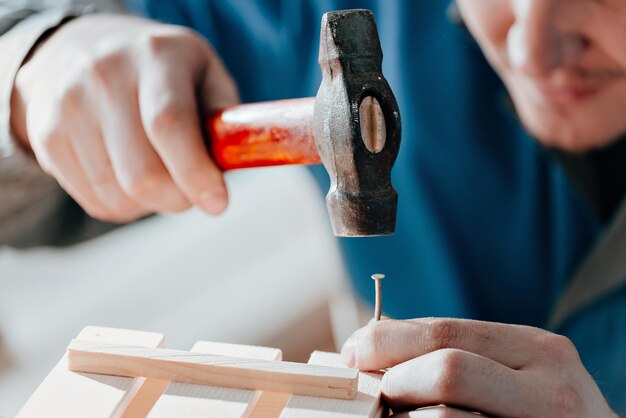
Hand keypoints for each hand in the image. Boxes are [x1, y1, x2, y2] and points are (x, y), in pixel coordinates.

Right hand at [10, 14, 238, 221]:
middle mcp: (104, 75)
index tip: (217, 204)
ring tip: (161, 178)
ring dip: (150, 204)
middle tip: (192, 193)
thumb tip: (228, 168)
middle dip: (178, 199)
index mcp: (155, 56)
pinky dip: (123, 205)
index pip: (169, 124)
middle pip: (141, 173)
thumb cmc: (162, 71)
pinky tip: (130, 177)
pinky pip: (94, 200)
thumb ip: (225, 120)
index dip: (194, 173)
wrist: (82, 47)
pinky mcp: (47, 137)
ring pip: (117, 196)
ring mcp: (68, 107)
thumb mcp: (204, 74)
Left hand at [341, 318, 617, 416]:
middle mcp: (550, 387)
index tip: (352, 351)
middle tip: (369, 389)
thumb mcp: (519, 375)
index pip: (444, 331)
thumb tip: (377, 338)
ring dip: (405, 416)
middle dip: (392, 376)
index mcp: (539, 349)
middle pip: (445, 367)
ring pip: (445, 417)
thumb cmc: (548, 416)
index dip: (386, 340)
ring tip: (395, 417)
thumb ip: (461, 353)